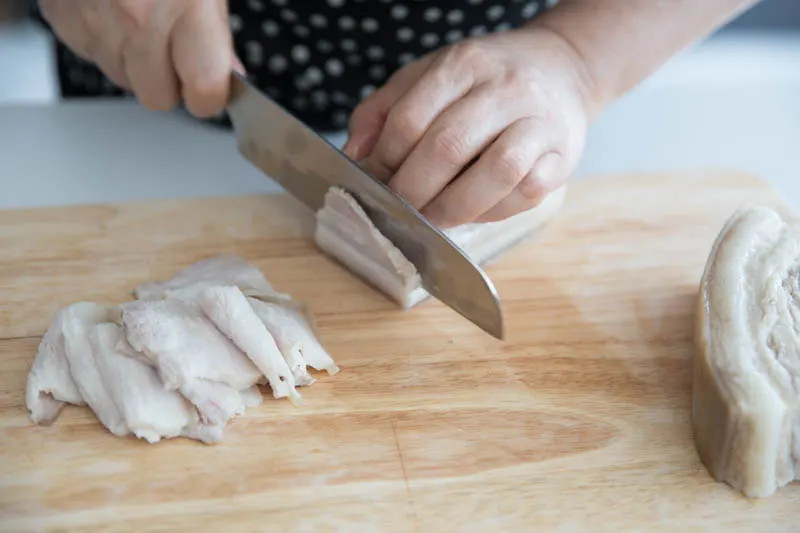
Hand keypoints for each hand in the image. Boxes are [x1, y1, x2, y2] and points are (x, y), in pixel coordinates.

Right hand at [39, 0, 241, 116]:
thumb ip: (217, 30)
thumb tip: (229, 73)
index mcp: (185, 5)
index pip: (203, 92)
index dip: (210, 94)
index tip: (212, 85)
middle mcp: (137, 19)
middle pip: (157, 97)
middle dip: (170, 81)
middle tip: (175, 48)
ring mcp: (93, 18)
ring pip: (120, 77)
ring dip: (134, 59)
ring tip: (142, 15)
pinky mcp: (61, 14)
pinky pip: (88, 51)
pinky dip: (102, 37)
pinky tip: (111, 7)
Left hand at [343, 27, 593, 228]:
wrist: (563, 70)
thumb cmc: (484, 79)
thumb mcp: (428, 74)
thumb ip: (384, 109)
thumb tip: (355, 156)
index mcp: (464, 64)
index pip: (411, 118)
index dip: (385, 159)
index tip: (375, 181)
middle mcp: (506, 88)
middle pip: (449, 147)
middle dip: (413, 190)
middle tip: (399, 209)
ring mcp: (540, 122)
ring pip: (495, 173)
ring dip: (453, 208)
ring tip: (432, 219)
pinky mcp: (564, 155)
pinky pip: (526, 192)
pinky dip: (493, 211)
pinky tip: (473, 211)